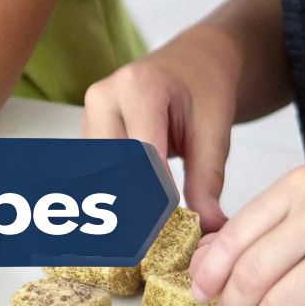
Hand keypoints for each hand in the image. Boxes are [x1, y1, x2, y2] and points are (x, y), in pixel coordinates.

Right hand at [82, 40, 237, 229]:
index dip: (152, 198)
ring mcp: (90, 113)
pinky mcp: (88, 130)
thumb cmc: (205, 88)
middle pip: (111, 167)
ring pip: (98, 173)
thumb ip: (208, 178)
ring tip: (142, 235)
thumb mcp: (216, 129)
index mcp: (139, 87)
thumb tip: (208, 226)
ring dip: (119, 203)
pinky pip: (96, 171)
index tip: (167, 233)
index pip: (140, 155)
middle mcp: (104, 96)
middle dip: (132, 206)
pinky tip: (132, 217)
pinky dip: (114, 194)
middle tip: (152, 244)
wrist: (193, 61)